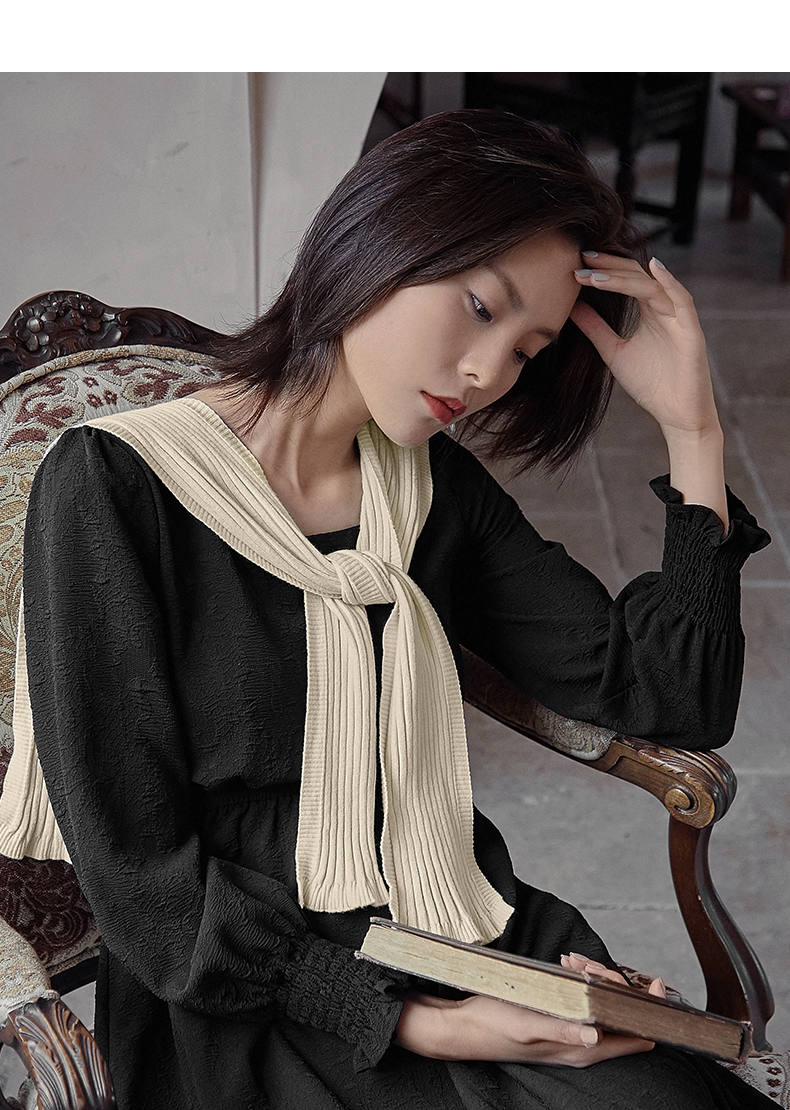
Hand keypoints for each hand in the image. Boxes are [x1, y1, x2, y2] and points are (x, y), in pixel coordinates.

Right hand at [394, 953, 666, 1068]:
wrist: (464, 1026)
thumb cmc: (493, 1027)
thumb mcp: (527, 1025)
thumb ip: (563, 1030)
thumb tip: (597, 1034)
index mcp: (583, 1049)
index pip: (636, 1036)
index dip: (651, 1011)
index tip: (653, 984)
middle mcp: (584, 1043)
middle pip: (623, 1014)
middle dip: (616, 984)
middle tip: (588, 966)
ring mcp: (573, 1030)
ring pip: (605, 1001)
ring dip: (597, 977)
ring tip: (572, 962)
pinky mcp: (561, 1017)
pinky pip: (586, 997)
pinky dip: (582, 977)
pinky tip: (567, 964)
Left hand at [571, 253, 727, 526]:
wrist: (676, 416)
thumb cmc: (650, 385)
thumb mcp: (613, 351)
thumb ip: (595, 328)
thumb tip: (572, 306)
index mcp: (649, 311)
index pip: (626, 280)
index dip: (603, 270)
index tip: (576, 264)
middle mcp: (665, 309)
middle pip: (638, 275)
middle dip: (610, 265)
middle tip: (583, 257)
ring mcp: (680, 319)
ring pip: (652, 286)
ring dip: (624, 278)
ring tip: (596, 273)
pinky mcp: (692, 332)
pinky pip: (683, 301)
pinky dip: (669, 283)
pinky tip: (654, 268)